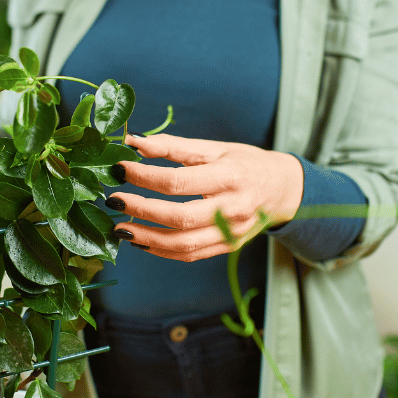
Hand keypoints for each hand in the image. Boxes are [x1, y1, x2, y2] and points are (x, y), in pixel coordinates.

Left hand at [108, 134, 303, 261]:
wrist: (283, 190)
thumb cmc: (246, 163)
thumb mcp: (215, 148)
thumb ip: (174, 147)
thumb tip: (133, 141)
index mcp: (231, 177)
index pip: (178, 181)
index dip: (144, 176)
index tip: (120, 168)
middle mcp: (233, 208)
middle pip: (179, 216)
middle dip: (141, 209)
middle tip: (114, 200)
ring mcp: (232, 233)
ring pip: (183, 244)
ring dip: (147, 238)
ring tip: (120, 227)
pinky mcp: (229, 247)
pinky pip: (190, 255)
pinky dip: (162, 251)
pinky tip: (142, 241)